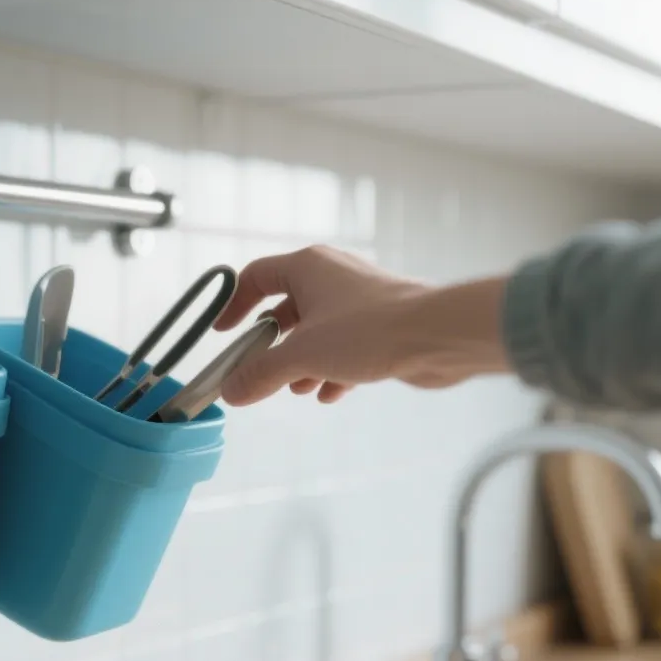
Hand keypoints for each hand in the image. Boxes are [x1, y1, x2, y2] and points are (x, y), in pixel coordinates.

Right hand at [211, 246, 510, 405]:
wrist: (438, 336)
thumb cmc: (371, 330)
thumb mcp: (302, 355)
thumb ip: (261, 373)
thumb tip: (231, 391)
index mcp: (307, 267)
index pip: (255, 276)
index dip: (234, 304)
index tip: (223, 333)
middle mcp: (332, 277)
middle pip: (286, 308)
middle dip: (272, 346)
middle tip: (259, 372)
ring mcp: (359, 300)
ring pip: (317, 331)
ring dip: (302, 362)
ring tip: (299, 388)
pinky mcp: (381, 324)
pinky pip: (345, 345)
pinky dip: (332, 368)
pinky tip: (329, 393)